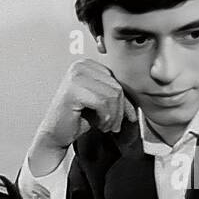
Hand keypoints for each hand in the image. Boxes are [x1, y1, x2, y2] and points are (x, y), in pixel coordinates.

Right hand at [27, 60, 137, 175]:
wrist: (56, 134)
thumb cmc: (78, 118)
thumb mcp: (102, 103)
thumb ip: (117, 94)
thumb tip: (142, 97)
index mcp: (88, 64)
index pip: (117, 79)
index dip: (124, 101)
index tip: (123, 118)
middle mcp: (80, 65)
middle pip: (117, 86)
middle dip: (119, 111)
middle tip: (113, 126)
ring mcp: (75, 76)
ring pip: (112, 94)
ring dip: (113, 116)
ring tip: (106, 126)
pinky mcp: (73, 90)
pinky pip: (102, 102)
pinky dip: (105, 117)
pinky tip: (99, 125)